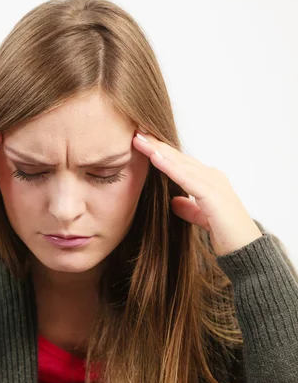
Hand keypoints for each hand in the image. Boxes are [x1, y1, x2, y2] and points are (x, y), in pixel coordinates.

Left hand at [133, 130, 261, 256]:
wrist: (246, 251)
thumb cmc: (226, 233)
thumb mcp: (201, 217)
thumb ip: (189, 208)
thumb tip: (174, 201)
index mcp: (209, 180)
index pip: (179, 161)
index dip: (160, 150)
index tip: (141, 140)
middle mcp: (212, 177)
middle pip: (178, 156)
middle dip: (156, 144)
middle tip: (136, 131)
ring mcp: (214, 184)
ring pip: (180, 163)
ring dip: (159, 150)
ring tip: (140, 139)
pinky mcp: (213, 196)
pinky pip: (186, 178)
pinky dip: (170, 167)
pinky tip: (155, 158)